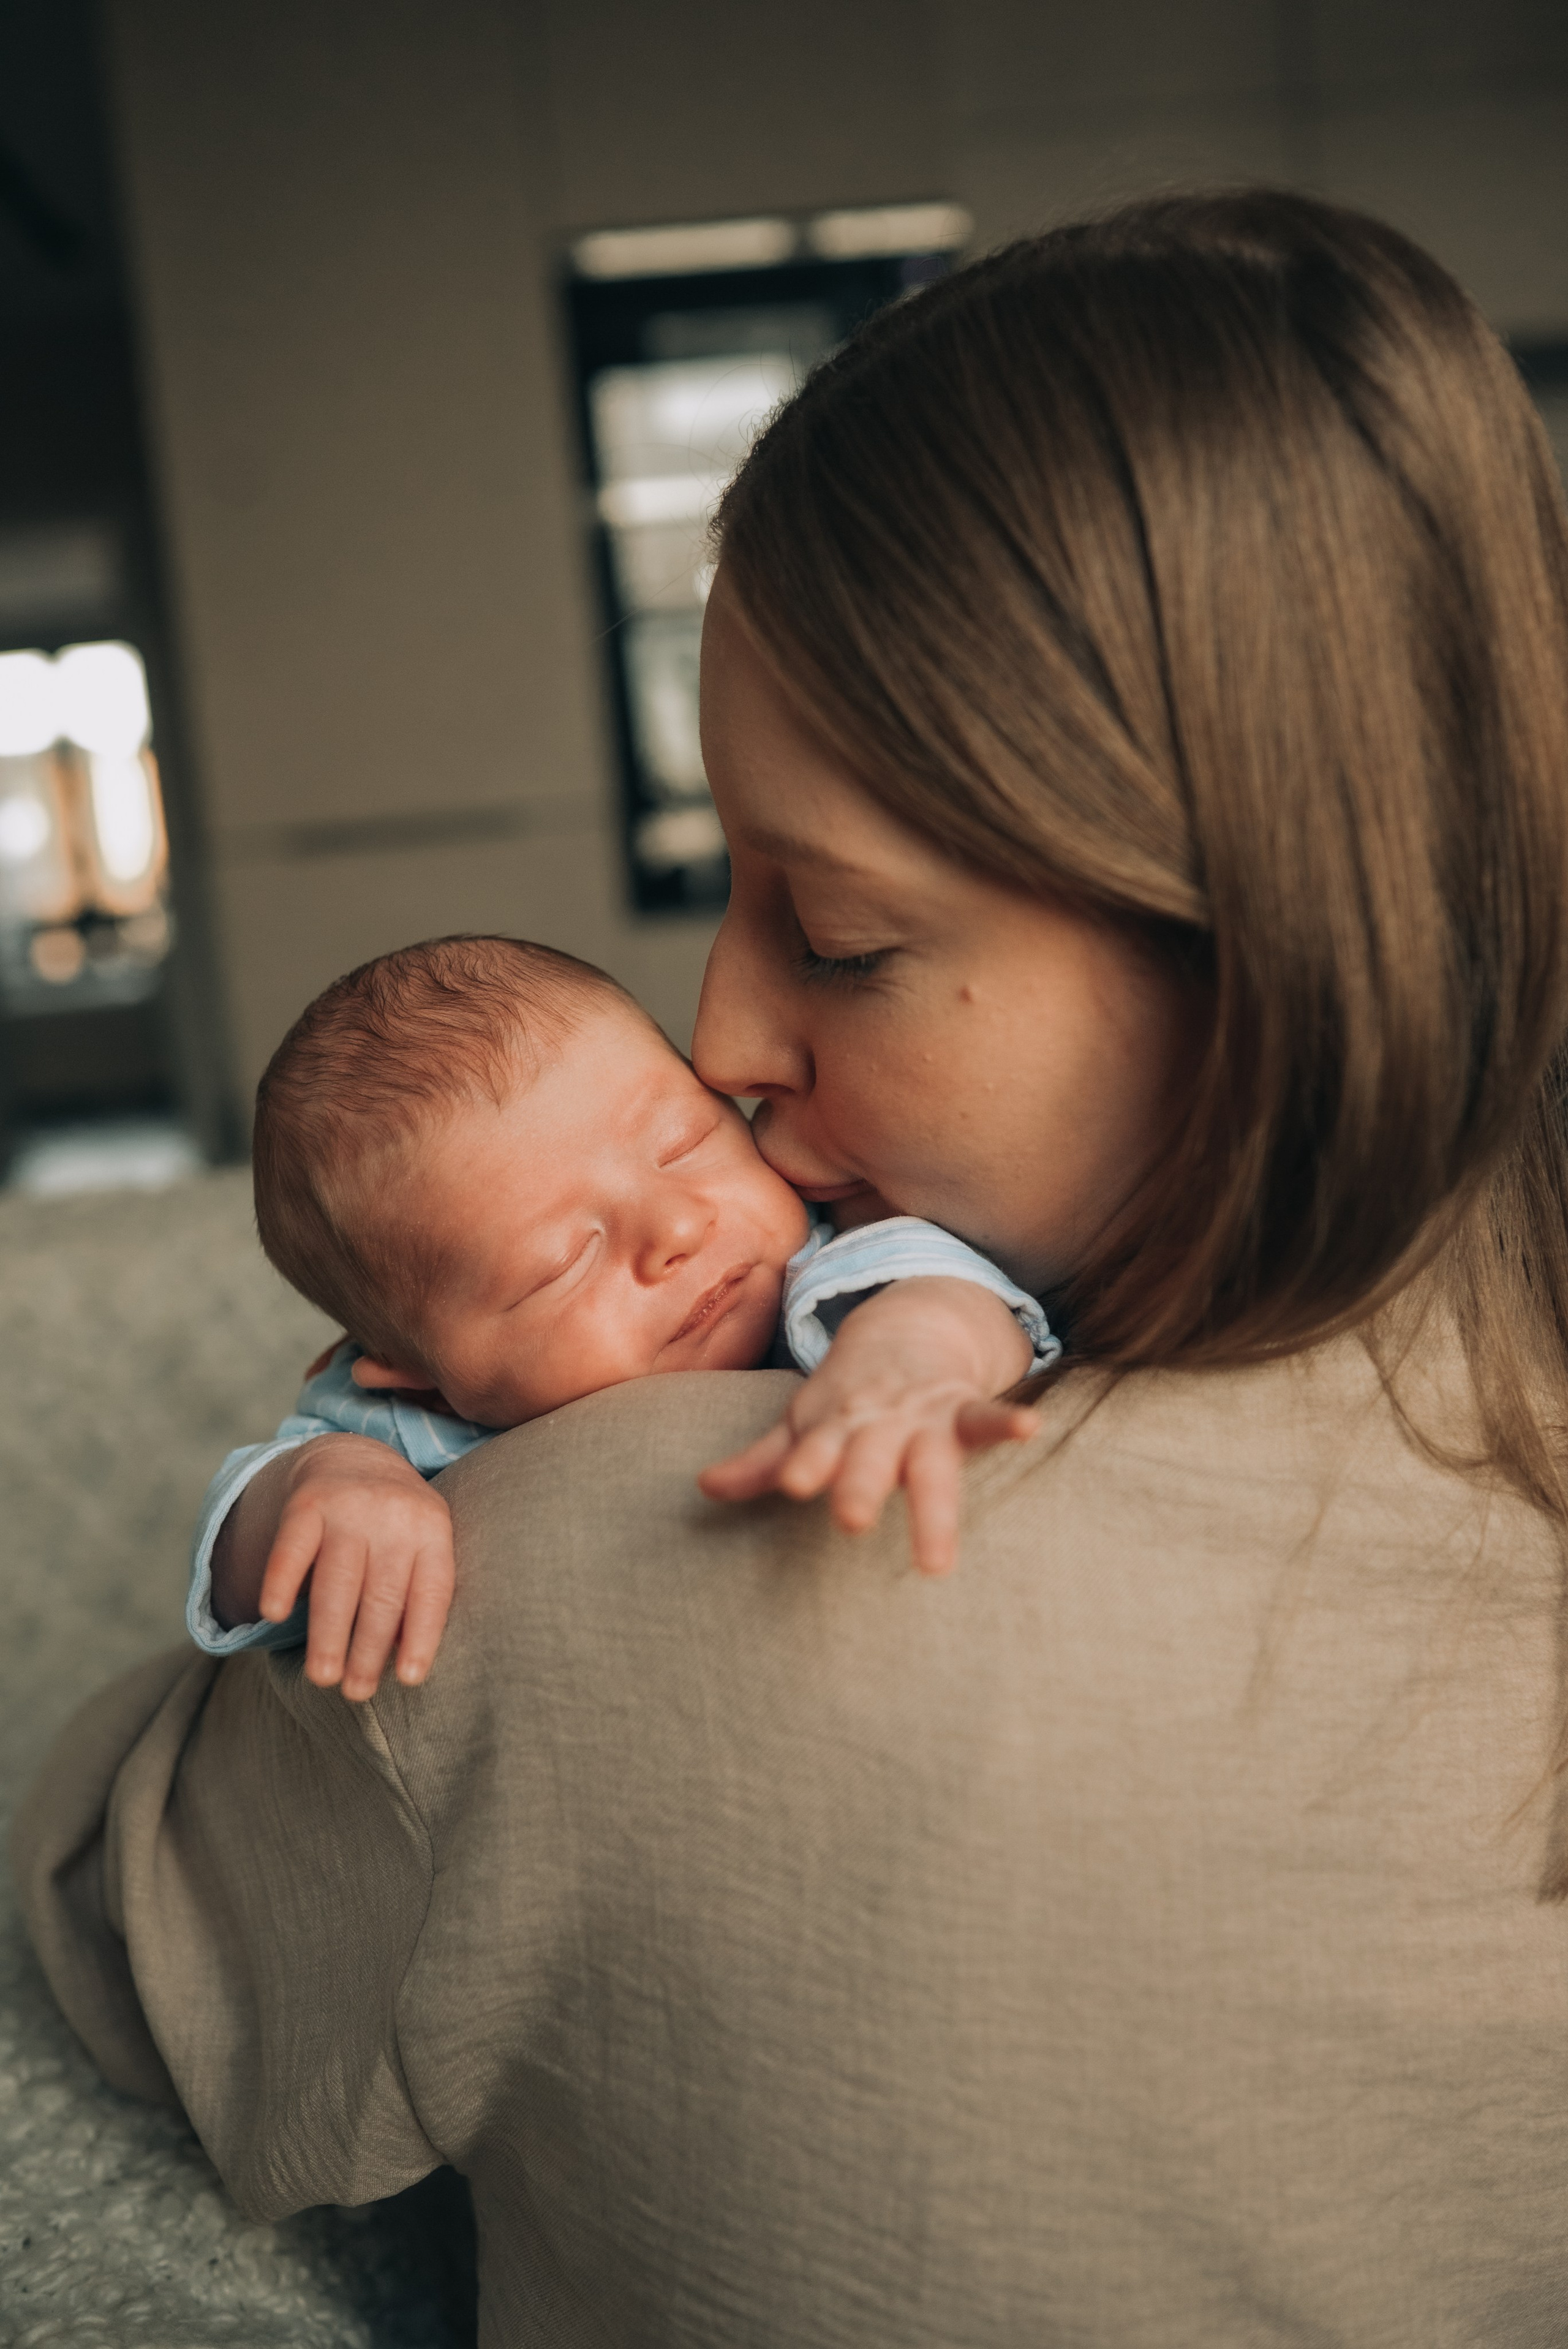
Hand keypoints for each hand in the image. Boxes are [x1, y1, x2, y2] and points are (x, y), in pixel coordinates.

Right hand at [254, 1435, 455, 1700]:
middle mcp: (393, 1514)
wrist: (354, 1456)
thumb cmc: (394, 1526)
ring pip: (337, 1580)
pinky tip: (275, 1615)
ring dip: (329, 1633)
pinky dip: (281, 1581)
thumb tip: (404, 1666)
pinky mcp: (306, 1503)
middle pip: (381, 1592)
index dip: (421, 1636)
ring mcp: (348, 1506)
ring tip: (323, 1677)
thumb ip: (417, 1595)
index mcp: (432, 1529)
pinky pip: (292, 1548)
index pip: (430, 1591)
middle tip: (357, 1693)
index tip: (408, 1680)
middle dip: (368, 1648)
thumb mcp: (421, 1546)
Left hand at [698, 1277, 1039, 1574]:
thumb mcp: (806, 1423)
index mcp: (836, 1426)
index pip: (818, 1446)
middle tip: (852, 1521)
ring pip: (932, 1463)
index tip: (793, 1485)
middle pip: (871, 1458)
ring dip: (934, 1507)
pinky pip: (987, 1418)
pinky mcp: (964, 1412)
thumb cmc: (848, 1397)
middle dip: (862, 1484)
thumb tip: (704, 1488)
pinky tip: (1030, 1428)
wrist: (907, 1327)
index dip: (806, 1462)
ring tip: (937, 1558)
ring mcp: (925, 1418)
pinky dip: (1008, 1421)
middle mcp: (880, 1424)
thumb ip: (763, 1459)